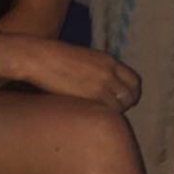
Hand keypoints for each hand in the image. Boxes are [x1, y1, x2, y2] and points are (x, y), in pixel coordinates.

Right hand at [4, 35, 140, 112]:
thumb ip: (96, 71)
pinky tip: (91, 116)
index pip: (134, 81)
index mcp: (108, 60)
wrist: (39, 57)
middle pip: (131, 95)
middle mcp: (110, 71)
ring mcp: (102, 83)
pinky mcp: (92, 94)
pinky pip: (109, 110)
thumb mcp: (82, 60)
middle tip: (112, 112)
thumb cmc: (52, 60)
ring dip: (113, 113)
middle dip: (125, 106)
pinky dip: (103, 116)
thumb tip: (99, 86)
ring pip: (121, 105)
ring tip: (98, 115)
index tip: (122, 102)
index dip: (131, 94)